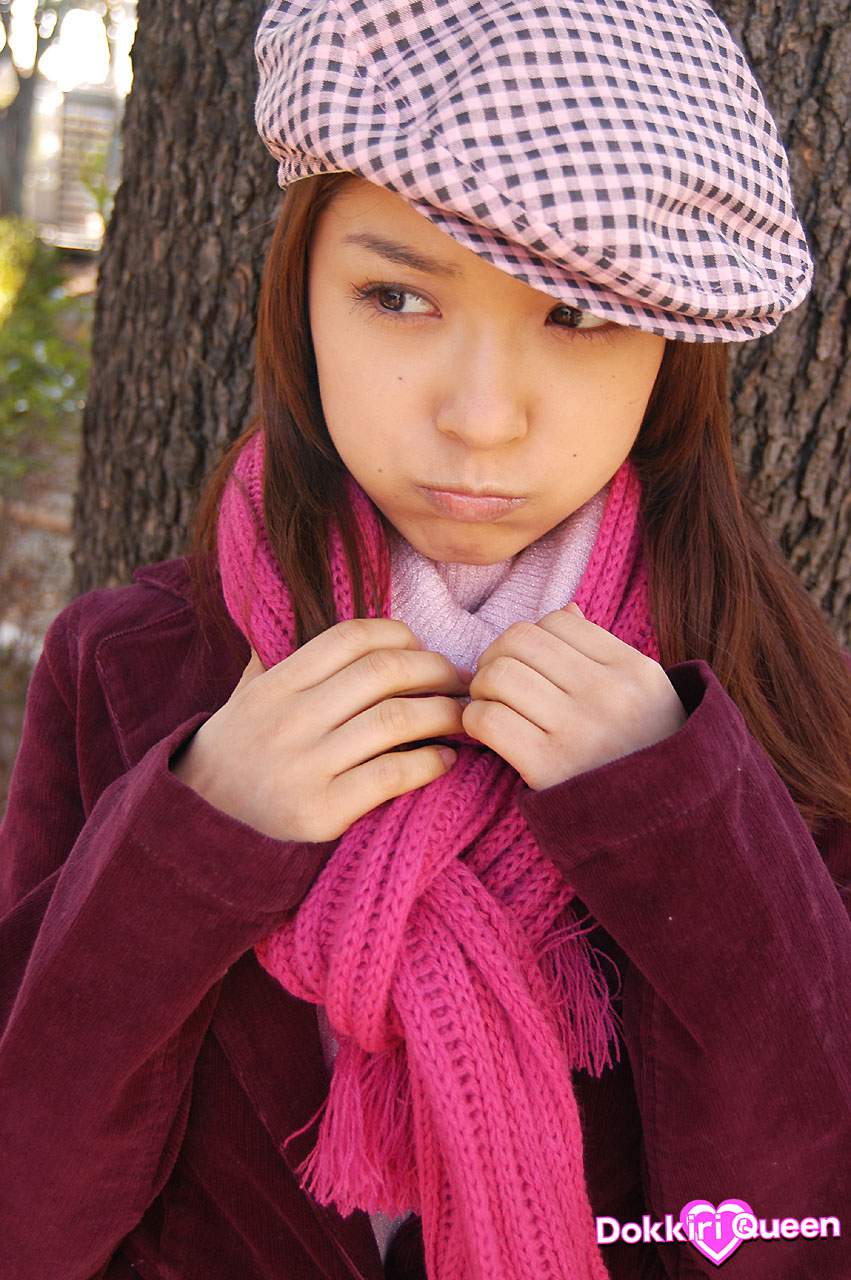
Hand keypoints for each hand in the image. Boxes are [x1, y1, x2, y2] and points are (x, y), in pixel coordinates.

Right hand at [170, 618, 469, 841]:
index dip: (399, 635)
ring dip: (444, 713)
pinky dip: (429, 763)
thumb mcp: (243, 699)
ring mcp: (304, 766)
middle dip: (435, 670)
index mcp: (275, 684)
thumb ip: (273, 659)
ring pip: (395, 719)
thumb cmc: (233, 758)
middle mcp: (289, 719)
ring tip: (464, 718)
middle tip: (461, 681)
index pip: (350, 637)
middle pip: (383, 672)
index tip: (421, 648)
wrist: (195, 831)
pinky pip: (392, 775)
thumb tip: (299, 611)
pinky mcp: (320, 813)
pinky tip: (445, 760)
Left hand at [461, 603, 686, 790]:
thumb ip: (606, 654)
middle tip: (496, 684)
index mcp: (634, 669)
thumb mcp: (649, 697)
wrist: (666, 832)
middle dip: (495, 657)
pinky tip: (487, 734)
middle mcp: (608, 693)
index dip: (531, 639)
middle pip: (519, 640)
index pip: (557, 620)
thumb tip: (564, 610)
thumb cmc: (648, 758)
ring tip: (491, 708)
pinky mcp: (547, 768)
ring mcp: (578, 729)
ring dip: (481, 689)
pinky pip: (488, 720)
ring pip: (497, 675)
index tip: (528, 666)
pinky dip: (474, 722)